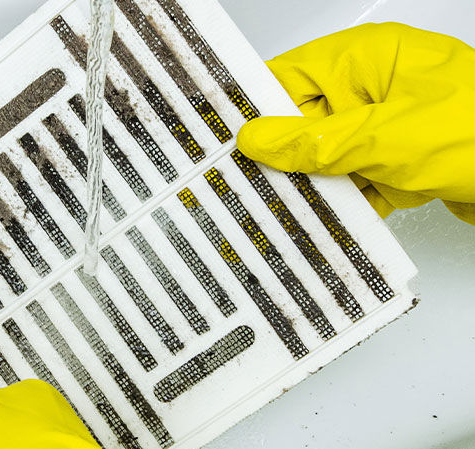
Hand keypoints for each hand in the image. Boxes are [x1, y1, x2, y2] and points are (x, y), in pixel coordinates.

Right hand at [237, 22, 474, 224]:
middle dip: (279, 161)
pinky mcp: (395, 161)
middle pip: (300, 125)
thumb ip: (315, 142)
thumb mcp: (386, 138)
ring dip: (311, 188)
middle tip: (248, 190)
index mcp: (362, 60)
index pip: (285, 79)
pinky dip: (343, 204)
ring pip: (323, 159)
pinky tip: (330, 222)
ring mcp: (382, 127)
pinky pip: (352, 181)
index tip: (218, 142)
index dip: (250, 111)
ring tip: (285, 213)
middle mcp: (368, 90)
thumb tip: (258, 139)